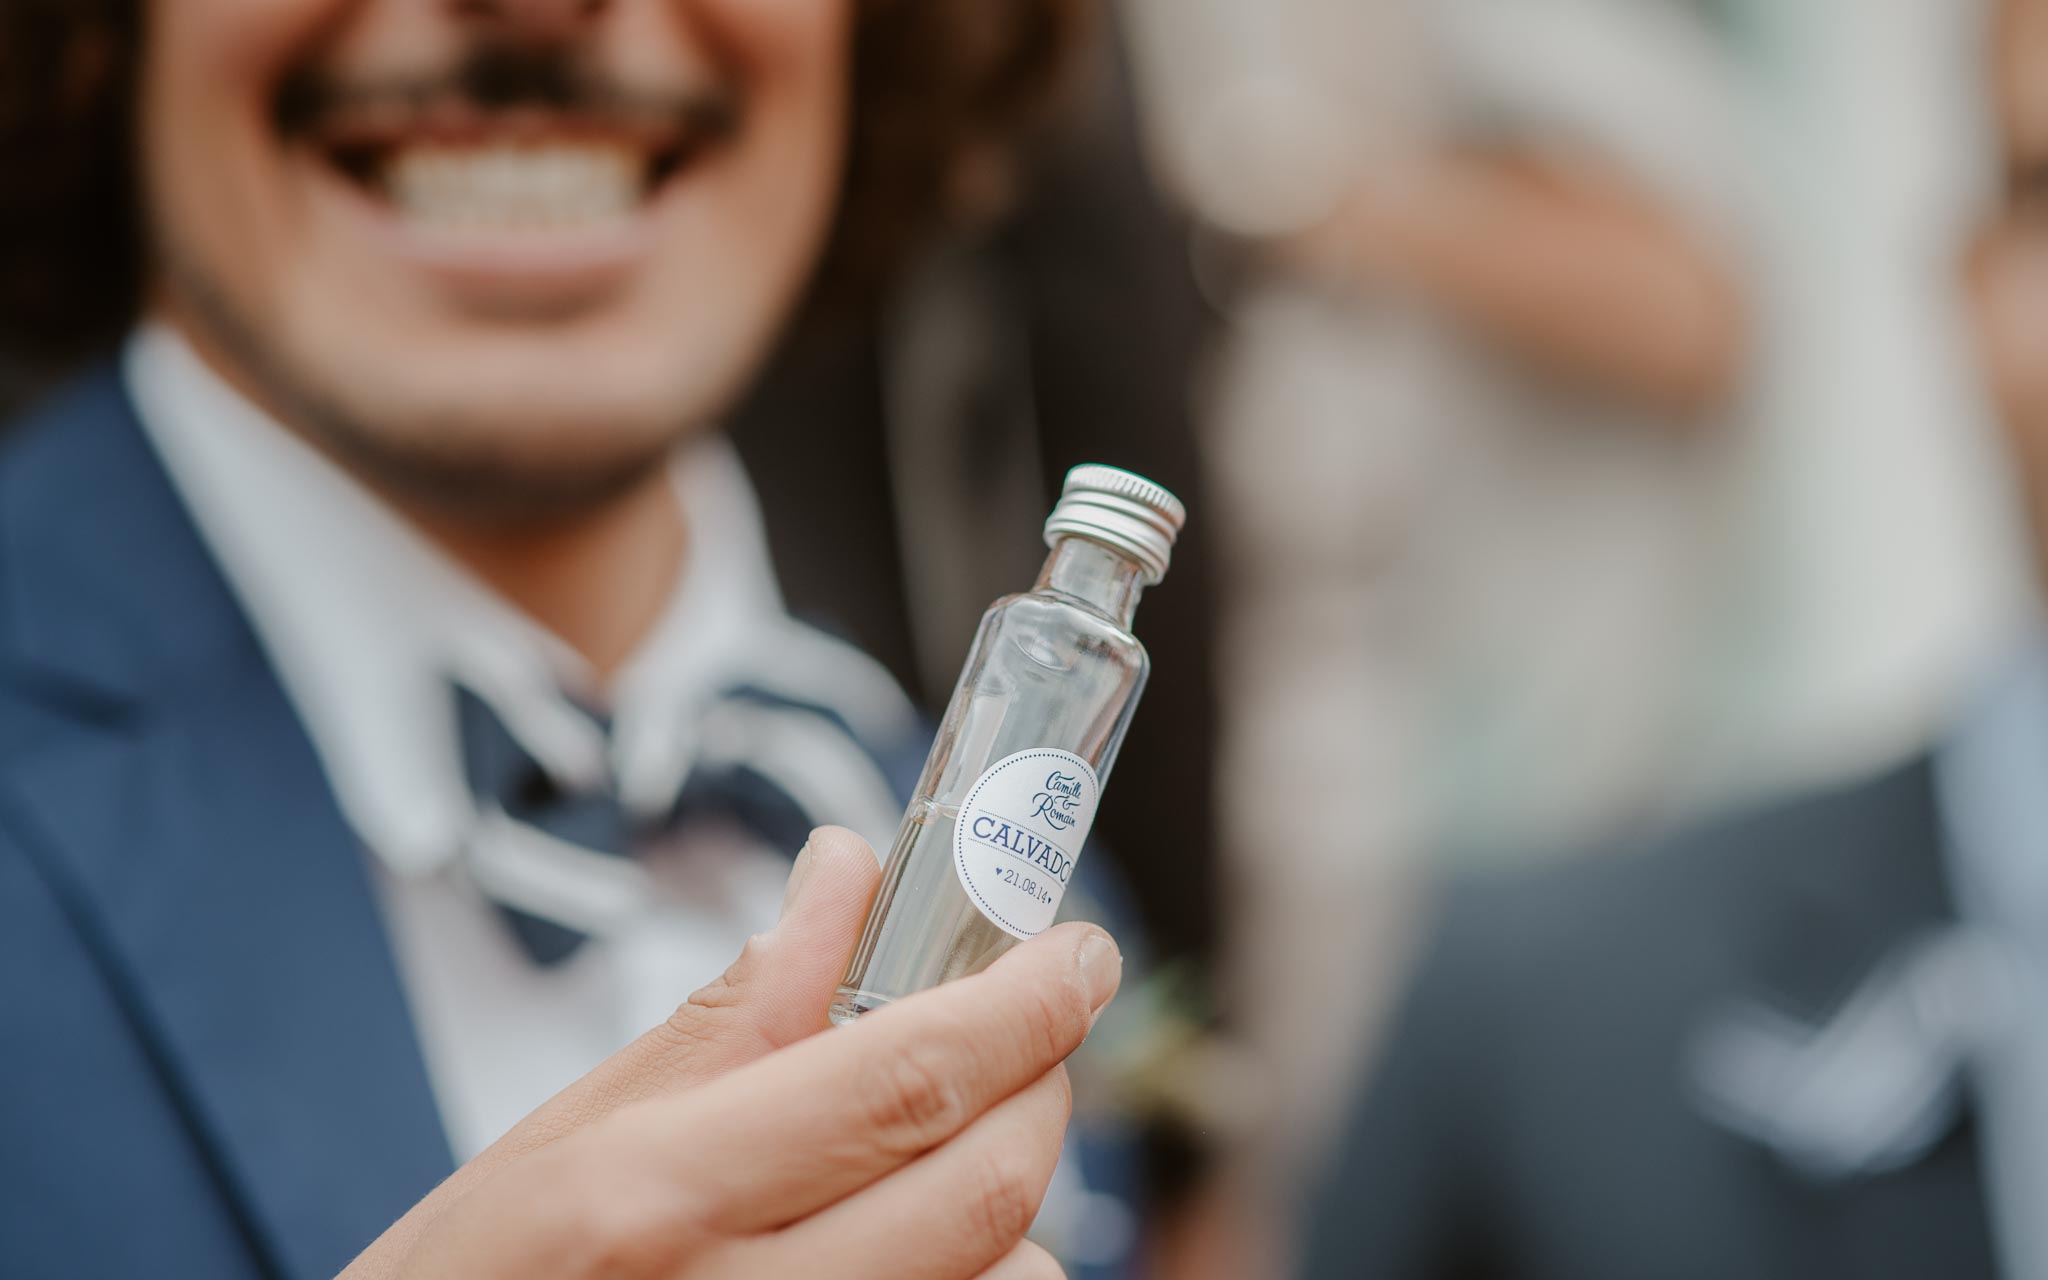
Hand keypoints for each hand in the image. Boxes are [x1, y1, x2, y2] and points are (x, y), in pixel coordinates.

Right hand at [340, 826, 1120, 1279]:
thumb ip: (732, 1016)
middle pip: (983, 1187)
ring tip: (935, 1159)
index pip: (899, 1080)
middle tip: (1032, 1031)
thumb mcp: (565, 1134)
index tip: (1075, 953)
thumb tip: (846, 879)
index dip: (1021, 1008)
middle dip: (1041, 1086)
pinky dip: (976, 1276)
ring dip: (1009, 1205)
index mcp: (650, 1194)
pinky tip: (908, 1240)